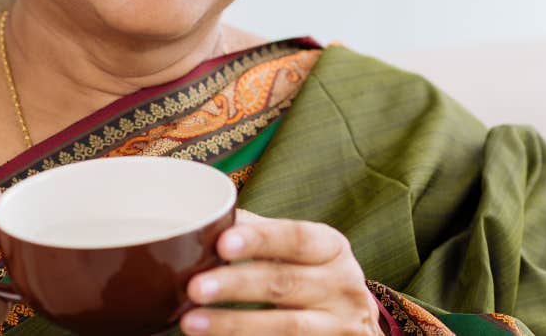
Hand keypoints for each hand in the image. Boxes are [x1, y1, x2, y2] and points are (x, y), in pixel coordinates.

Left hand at [181, 209, 382, 335]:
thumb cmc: (316, 279)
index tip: (222, 243)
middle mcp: (342, 286)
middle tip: (195, 287)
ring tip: (191, 322)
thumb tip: (209, 220)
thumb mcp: (304, 253)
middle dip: (236, 285)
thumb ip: (263, 236)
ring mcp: (338, 326)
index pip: (296, 238)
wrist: (354, 327)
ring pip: (285, 326)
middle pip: (284, 283)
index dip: (260, 240)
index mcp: (331, 248)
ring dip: (234, 324)